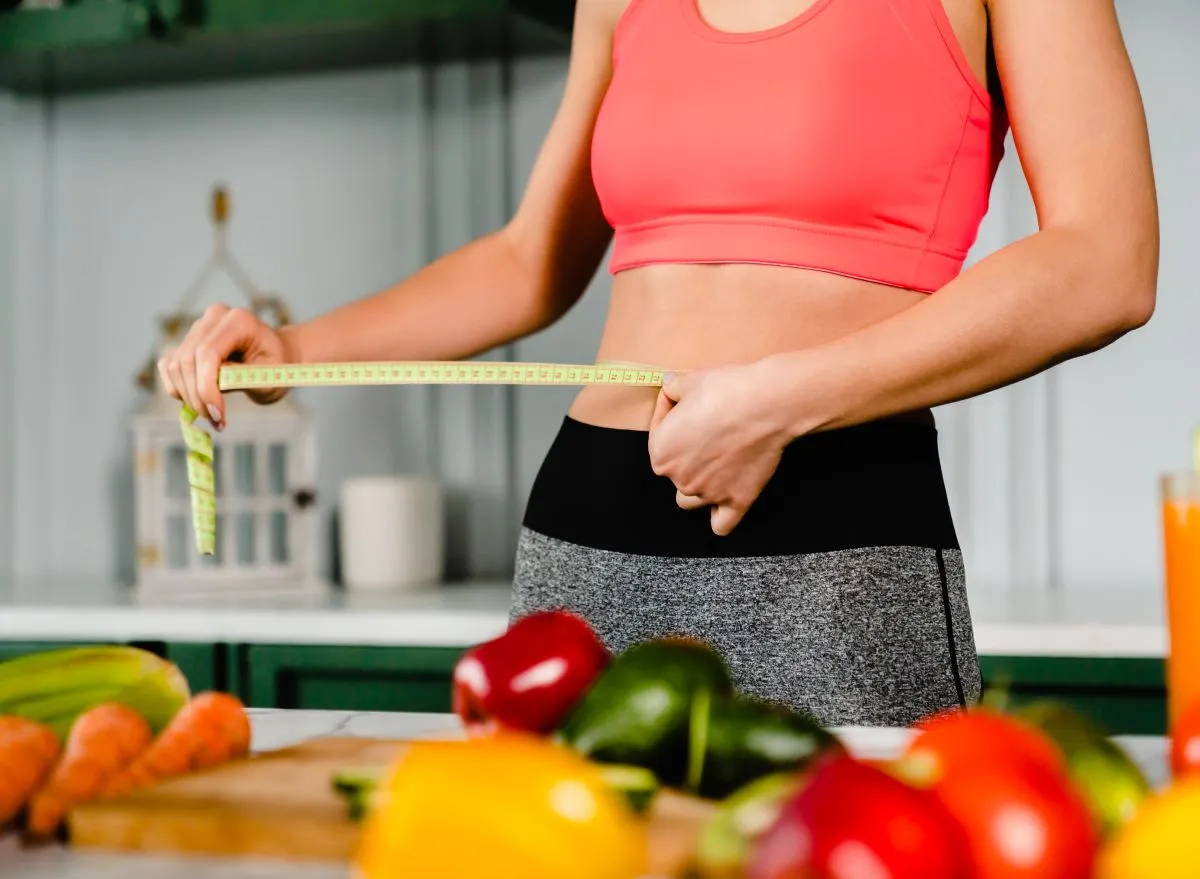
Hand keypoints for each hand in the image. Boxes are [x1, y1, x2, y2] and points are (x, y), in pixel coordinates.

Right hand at [157, 304, 291, 429]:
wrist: (275, 357)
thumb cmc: (277, 367)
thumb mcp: (270, 376)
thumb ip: (242, 379)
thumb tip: (212, 390)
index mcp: (238, 321)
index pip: (208, 353)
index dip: (206, 387)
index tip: (217, 415)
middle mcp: (213, 318)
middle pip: (188, 360)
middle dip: (197, 397)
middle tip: (216, 421)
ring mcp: (197, 328)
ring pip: (175, 366)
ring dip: (188, 397)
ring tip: (212, 415)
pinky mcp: (186, 342)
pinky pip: (168, 367)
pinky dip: (178, 389)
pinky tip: (198, 402)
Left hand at [647, 361, 795, 535]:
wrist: (766, 405)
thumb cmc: (727, 391)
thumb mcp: (690, 381)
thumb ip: (673, 389)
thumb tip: (669, 386)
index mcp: (661, 452)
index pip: (658, 438)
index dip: (671, 418)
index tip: (686, 406)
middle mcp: (680, 479)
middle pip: (674, 472)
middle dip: (685, 453)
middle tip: (708, 429)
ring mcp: (708, 494)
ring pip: (692, 500)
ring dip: (698, 487)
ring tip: (714, 465)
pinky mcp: (737, 502)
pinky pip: (721, 524)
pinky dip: (721, 515)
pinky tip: (725, 502)